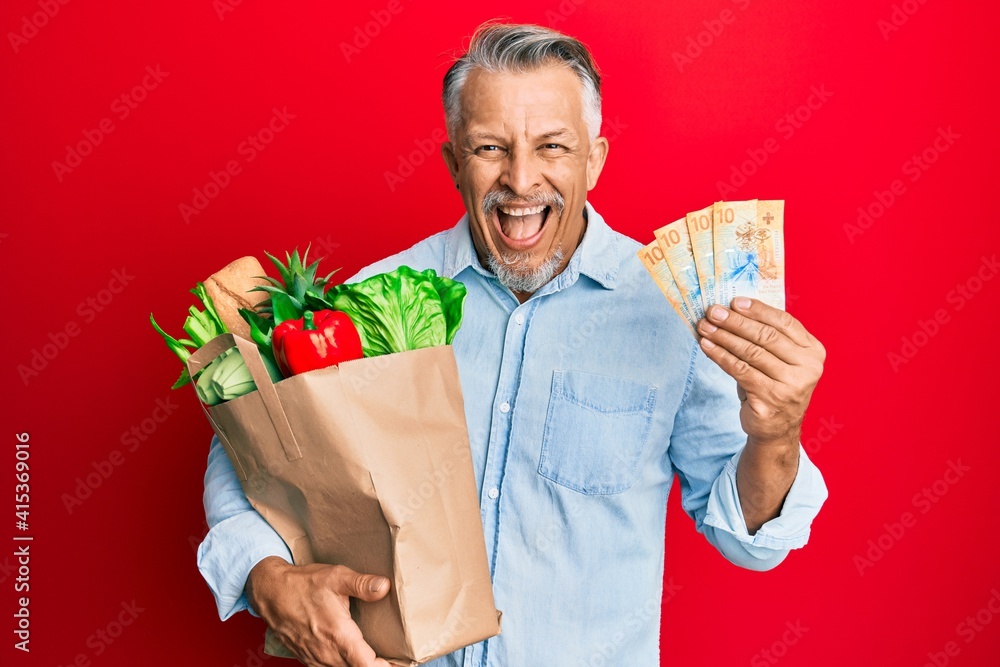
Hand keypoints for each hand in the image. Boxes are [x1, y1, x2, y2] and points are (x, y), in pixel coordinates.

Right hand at [246, 557, 392, 666]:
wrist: (271, 592)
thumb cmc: (302, 584)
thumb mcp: (335, 577)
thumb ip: (361, 584)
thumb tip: (384, 586)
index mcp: (338, 634)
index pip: (366, 664)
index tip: (399, 663)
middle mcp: (326, 651)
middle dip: (375, 666)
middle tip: (393, 659)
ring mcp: (315, 657)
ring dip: (358, 666)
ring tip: (377, 659)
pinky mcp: (308, 658)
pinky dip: (342, 666)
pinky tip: (351, 658)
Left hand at [696, 297, 824, 446]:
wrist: (777, 429)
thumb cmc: (774, 386)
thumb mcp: (780, 360)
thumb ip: (768, 338)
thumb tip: (732, 310)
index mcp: (813, 351)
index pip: (784, 322)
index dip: (758, 310)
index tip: (734, 301)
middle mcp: (808, 367)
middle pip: (766, 336)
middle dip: (736, 321)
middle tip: (713, 311)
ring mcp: (791, 385)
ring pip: (751, 352)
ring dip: (724, 337)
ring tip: (705, 327)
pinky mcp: (771, 399)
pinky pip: (740, 370)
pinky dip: (721, 356)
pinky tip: (707, 346)